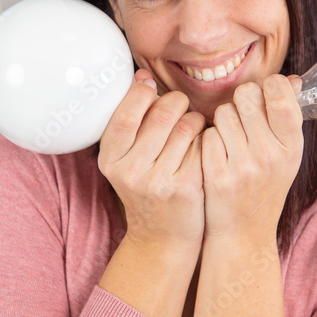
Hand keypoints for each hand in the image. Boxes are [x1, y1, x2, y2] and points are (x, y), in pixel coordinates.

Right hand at [97, 68, 206, 250]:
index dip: (141, 93)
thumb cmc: (148, 188)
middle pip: (162, 113)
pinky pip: (203, 144)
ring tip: (192, 127)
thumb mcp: (126, 161)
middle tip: (179, 107)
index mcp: (110, 160)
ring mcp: (159, 182)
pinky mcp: (186, 188)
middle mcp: (131, 171)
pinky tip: (203, 145)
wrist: (162, 239)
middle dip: (175, 102)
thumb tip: (143, 76)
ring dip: (194, 119)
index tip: (150, 86)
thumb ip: (132, 121)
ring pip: (186, 125)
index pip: (125, 114)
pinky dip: (206, 138)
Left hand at [200, 74, 303, 243]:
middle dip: (242, 100)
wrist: (244, 232)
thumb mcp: (287, 155)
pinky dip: (209, 140)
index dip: (269, 85)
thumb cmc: (266, 185)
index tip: (265, 93)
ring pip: (223, 112)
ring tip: (231, 138)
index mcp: (292, 147)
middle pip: (247, 95)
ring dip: (223, 120)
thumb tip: (293, 79)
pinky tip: (217, 155)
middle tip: (244, 116)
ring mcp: (242, 166)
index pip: (280, 95)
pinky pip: (207, 134)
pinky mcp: (216, 174)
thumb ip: (288, 118)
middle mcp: (270, 155)